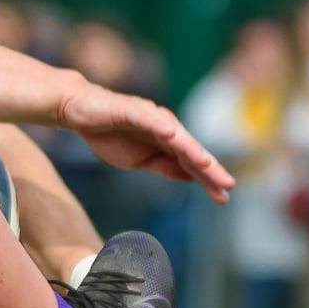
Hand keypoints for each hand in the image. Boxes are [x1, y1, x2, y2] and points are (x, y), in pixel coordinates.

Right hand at [55, 82, 234, 200]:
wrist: (81, 112)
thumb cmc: (111, 134)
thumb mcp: (141, 161)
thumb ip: (166, 167)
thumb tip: (191, 177)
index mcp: (168, 144)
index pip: (192, 164)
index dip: (208, 180)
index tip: (223, 197)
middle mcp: (166, 128)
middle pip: (191, 151)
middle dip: (209, 168)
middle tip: (227, 184)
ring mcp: (151, 118)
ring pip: (176, 135)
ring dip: (192, 149)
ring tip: (206, 164)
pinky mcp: (132, 110)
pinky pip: (148, 119)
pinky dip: (160, 125)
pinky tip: (171, 134)